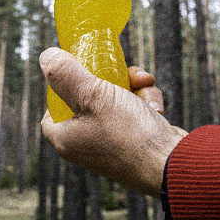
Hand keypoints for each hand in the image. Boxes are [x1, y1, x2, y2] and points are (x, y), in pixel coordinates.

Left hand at [39, 47, 186, 197]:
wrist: (173, 163)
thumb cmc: (128, 134)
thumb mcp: (93, 95)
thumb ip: (66, 74)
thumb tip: (46, 56)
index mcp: (67, 138)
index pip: (50, 111)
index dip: (60, 89)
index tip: (76, 72)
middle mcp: (86, 143)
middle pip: (87, 98)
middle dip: (109, 78)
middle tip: (120, 70)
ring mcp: (112, 143)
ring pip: (116, 100)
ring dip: (132, 88)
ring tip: (143, 86)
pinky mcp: (135, 141)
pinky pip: (134, 112)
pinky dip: (145, 103)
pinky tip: (154, 108)